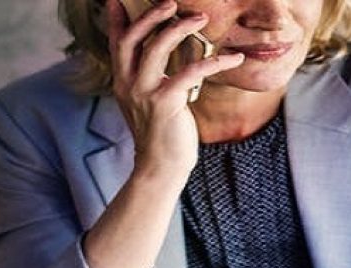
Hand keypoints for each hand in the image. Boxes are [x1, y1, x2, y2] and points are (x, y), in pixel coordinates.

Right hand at [106, 0, 243, 180]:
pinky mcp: (165, 103)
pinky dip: (214, 62)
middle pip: (133, 38)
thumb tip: (169, 57)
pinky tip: (233, 59)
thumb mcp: (151, 102)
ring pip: (157, 47)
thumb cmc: (162, 134)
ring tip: (200, 18)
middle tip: (171, 2)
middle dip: (151, 15)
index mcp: (123, 82)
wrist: (161, 167)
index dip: (119, 20)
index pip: (117, 43)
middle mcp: (128, 85)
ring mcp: (144, 94)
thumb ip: (153, 79)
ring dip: (179, 28)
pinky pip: (190, 72)